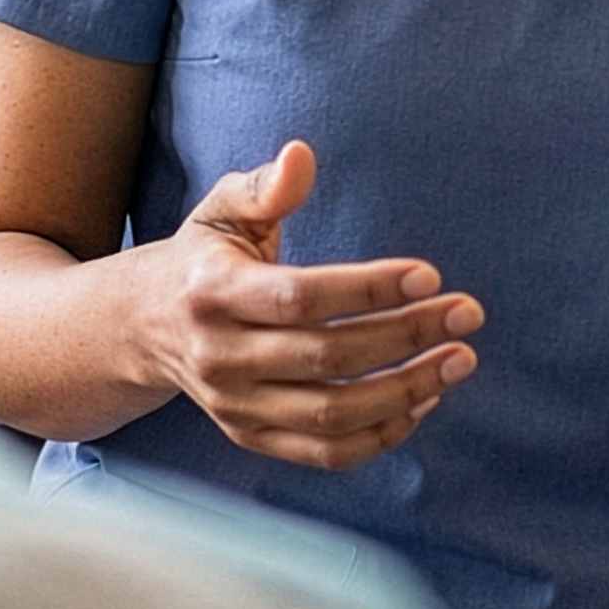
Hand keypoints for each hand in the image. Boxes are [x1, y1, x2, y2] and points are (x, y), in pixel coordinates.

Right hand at [132, 140, 481, 469]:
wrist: (142, 327)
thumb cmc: (200, 259)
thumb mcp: (220, 210)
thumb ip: (263, 186)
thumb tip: (301, 156)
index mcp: (212, 292)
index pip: (301, 297)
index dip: (369, 289)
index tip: (430, 275)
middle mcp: (219, 356)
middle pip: (327, 355)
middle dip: (407, 336)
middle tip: (466, 314)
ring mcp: (234, 405)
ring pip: (333, 412)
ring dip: (407, 389)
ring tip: (459, 359)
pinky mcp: (250, 436)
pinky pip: (326, 452)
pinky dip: (381, 434)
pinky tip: (423, 400)